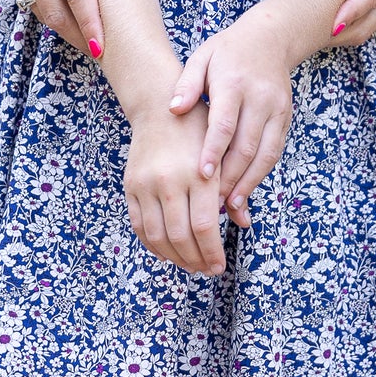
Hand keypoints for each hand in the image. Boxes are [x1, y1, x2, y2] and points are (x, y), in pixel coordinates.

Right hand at [124, 102, 225, 276]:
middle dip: (196, 260)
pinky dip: (153, 245)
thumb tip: (244, 224)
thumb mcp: (222, 153)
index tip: (220, 265)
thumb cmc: (199, 129)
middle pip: (181, 236)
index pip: (205, 226)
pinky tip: (167, 252)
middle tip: (207, 270)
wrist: (159, 106)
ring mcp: (146, 184)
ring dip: (175, 258)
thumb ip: (232, 189)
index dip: (213, 252)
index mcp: (198, 173)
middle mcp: (169, 180)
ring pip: (159, 236)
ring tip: (190, 265)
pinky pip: (139, 226)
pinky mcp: (131, 186)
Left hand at [168, 11, 293, 225]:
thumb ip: (186, 84)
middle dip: (230, 179)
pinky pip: (274, 152)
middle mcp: (260, 99)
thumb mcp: (201, 58)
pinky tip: (246, 191)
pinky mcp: (285, 119)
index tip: (202, 176)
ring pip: (265, 155)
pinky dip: (260, 174)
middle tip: (211, 205)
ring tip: (231, 207)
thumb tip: (173, 109)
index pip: (224, 124)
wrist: (270, 38)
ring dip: (248, 183)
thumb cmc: (227, 51)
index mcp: (234, 84)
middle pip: (246, 146)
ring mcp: (277, 110)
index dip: (213, 152)